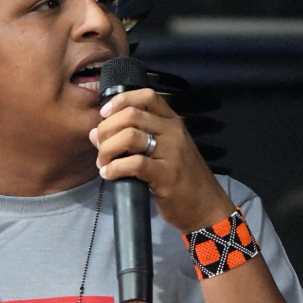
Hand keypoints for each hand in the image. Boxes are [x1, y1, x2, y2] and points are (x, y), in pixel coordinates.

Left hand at [90, 88, 233, 232]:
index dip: (120, 100)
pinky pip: (134, 163)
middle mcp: (173, 132)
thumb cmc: (182, 179)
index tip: (104, 114)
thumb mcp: (163, 152)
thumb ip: (133, 139)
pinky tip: (108, 174)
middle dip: (106, 129)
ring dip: (107, 148)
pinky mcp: (167, 175)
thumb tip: (95, 133)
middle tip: (99, 146)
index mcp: (172, 122)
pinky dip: (114, 168)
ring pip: (130, 136)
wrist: (206, 207)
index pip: (146, 96)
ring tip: (103, 162)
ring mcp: (172, 153)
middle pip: (131, 115)